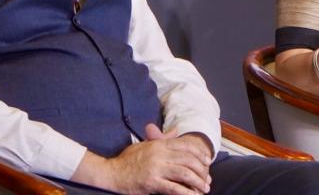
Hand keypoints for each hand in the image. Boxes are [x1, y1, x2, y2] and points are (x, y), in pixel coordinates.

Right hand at [73, 124, 212, 194]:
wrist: (110, 172)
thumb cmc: (127, 159)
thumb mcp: (145, 144)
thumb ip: (162, 138)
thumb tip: (177, 130)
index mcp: (159, 145)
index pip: (185, 145)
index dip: (199, 153)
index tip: (207, 161)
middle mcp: (159, 154)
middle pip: (188, 159)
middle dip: (202, 170)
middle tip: (208, 178)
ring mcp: (156, 168)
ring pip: (184, 173)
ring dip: (197, 182)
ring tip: (205, 188)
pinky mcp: (151, 182)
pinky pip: (173, 187)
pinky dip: (186, 192)